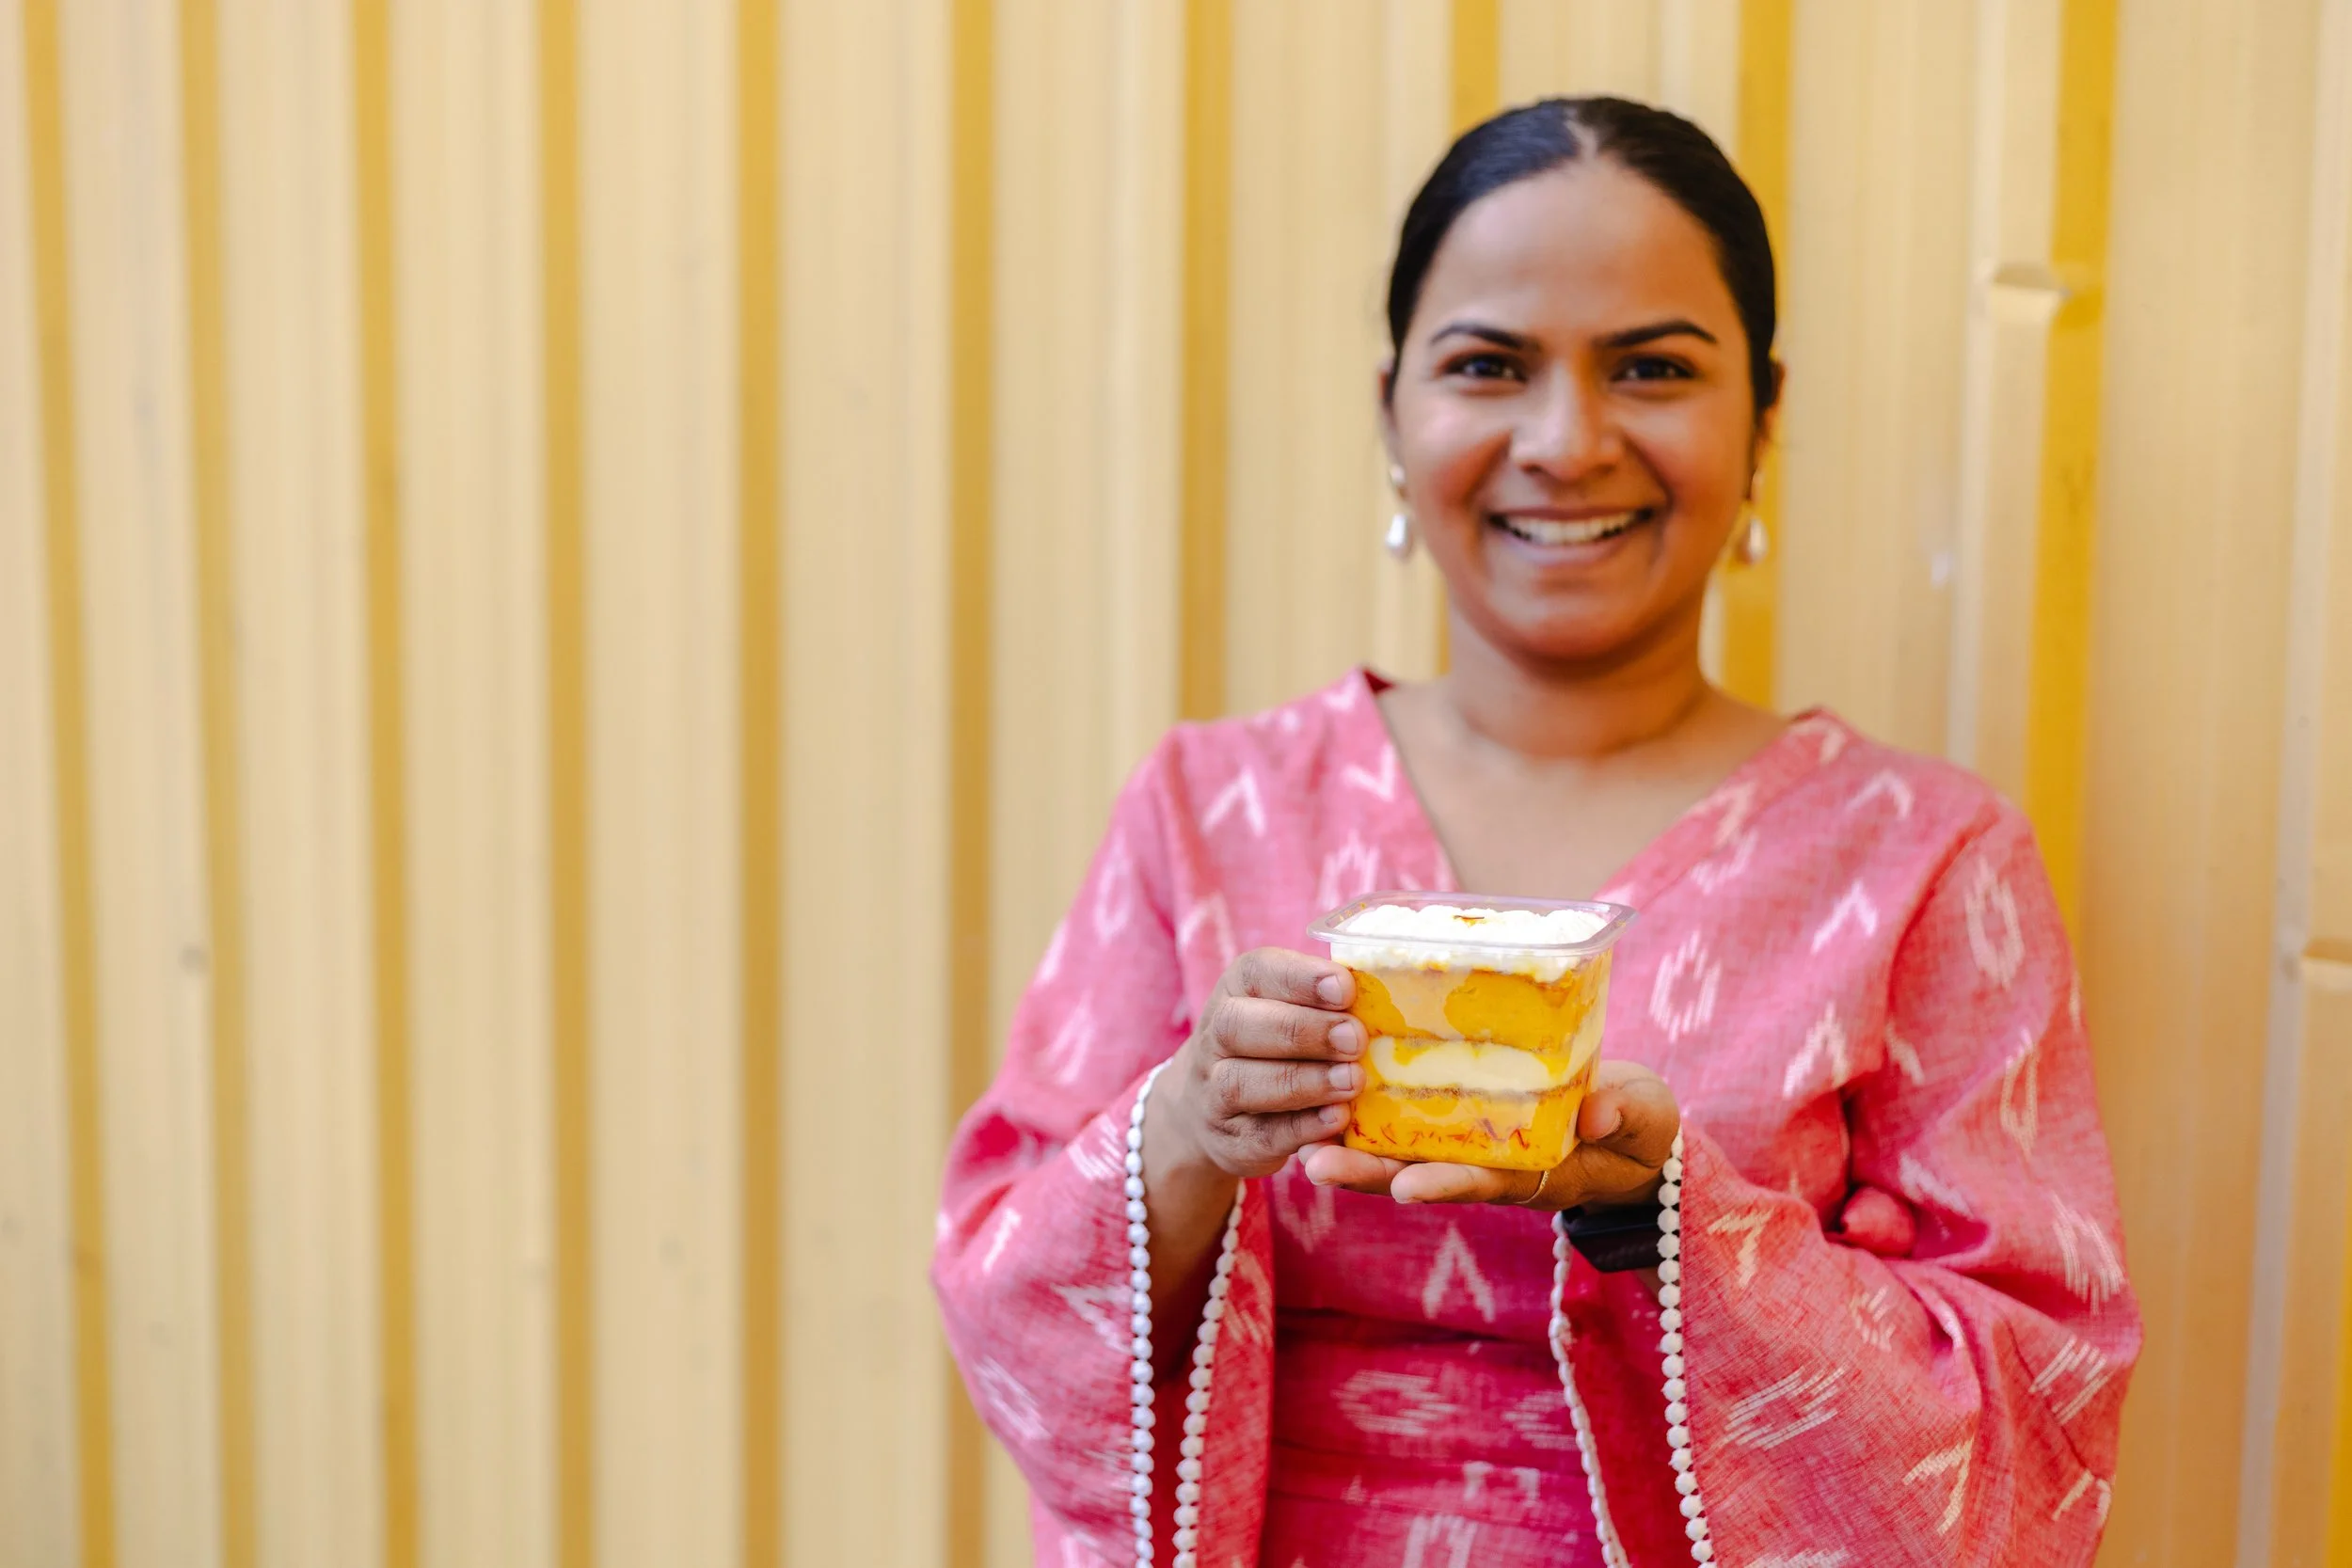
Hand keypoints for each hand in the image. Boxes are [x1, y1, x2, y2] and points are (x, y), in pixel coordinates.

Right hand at [1150, 947, 1365, 1179]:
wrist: (1217, 1113)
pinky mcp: (1230, 1139)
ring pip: (1241, 1083)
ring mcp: (1213, 1092)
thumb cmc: (1276, 1049)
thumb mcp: (1291, 1012)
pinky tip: (1337, 1119)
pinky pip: (1260, 1133)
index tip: (1345, 989)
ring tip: (1352, 1081)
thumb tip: (1385, 994)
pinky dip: (1301, 1127)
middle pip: (1237, 1025)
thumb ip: (1327, 1002)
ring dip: (1302, 1081)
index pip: (1255, 972)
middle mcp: (1213, 1038)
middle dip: (1302, 1031)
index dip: (1300, 979)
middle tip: (1355, 1040)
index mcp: (1236, 992)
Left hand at [1297, 1059, 1679, 1210]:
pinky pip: (1407, 1118)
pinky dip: (1366, 1112)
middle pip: (1419, 1171)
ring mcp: (1469, 1143)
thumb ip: (1623, 1114)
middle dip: (1366, 1171)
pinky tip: (1319, 1094)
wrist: (1629, 1127)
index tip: (1403, 1188)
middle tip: (1311, 1164)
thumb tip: (1594, 1113)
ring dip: (1350, 1148)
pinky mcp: (1460, 1116)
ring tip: (1295, 1144)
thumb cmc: (1639, 1125)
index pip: (1481, 1180)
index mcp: (1533, 1169)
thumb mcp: (1643, 1118)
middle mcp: (1489, 1163)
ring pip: (1401, 1149)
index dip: (1444, 1182)